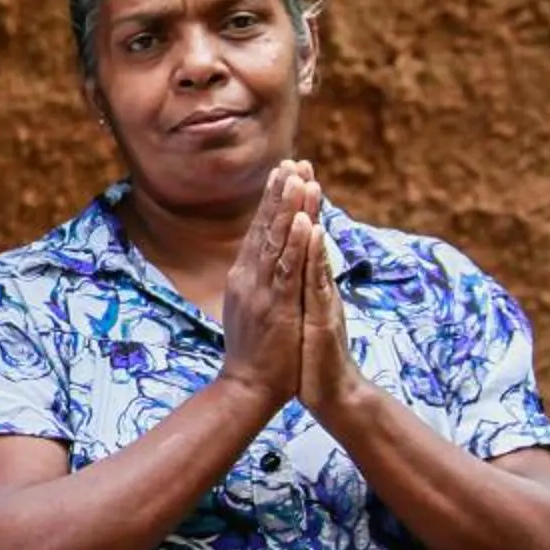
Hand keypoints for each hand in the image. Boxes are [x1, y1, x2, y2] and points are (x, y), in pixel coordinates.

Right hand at [216, 162, 305, 412]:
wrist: (247, 387)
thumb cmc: (255, 353)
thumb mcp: (250, 310)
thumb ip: (256, 283)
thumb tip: (259, 263)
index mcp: (244, 277)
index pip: (260, 230)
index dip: (272, 200)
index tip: (284, 172)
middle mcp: (248, 277)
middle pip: (266, 227)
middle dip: (280, 193)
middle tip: (292, 161)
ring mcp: (260, 291)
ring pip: (277, 241)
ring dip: (289, 208)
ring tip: (300, 179)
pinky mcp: (276, 306)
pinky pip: (287, 269)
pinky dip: (295, 243)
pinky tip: (305, 221)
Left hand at [294, 171, 366, 423]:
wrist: (330, 392)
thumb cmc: (309, 355)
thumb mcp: (299, 314)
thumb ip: (298, 288)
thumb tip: (290, 265)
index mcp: (305, 284)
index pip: (298, 238)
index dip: (292, 206)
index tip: (288, 172)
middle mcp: (316, 285)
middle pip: (309, 235)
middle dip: (303, 199)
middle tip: (300, 162)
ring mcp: (322, 299)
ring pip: (315, 252)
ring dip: (311, 217)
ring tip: (308, 184)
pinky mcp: (325, 316)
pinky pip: (319, 282)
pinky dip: (316, 256)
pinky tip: (315, 233)